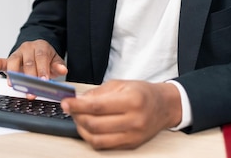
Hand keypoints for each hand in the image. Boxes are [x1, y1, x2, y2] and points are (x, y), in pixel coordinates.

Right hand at [0, 40, 67, 80]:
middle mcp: (27, 48)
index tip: (43, 81)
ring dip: (13, 74)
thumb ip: (59, 65)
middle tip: (31, 90)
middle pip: (27, 62)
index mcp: (41, 47)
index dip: (42, 70)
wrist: (38, 50)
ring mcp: (16, 54)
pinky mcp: (7, 60)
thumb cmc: (46, 58)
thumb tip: (63, 70)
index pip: (41, 57)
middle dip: (29, 78)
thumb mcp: (55, 60)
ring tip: (13, 85)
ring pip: (12, 62)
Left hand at [60, 80, 181, 149]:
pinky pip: (104, 145)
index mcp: (132, 100)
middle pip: (95, 124)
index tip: (66, 102)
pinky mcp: (131, 145)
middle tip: (70, 109)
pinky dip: (92, 137)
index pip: (97, 106)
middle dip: (77, 116)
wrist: (164, 107)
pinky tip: (88, 127)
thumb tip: (78, 100)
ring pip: (97, 138)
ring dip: (82, 129)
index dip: (77, 105)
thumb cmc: (142, 93)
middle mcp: (134, 120)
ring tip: (78, 118)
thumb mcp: (121, 84)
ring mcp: (133, 135)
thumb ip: (98, 92)